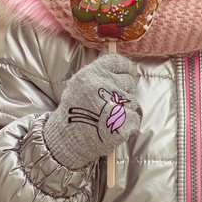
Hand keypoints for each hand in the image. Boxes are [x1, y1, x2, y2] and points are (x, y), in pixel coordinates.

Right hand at [40, 52, 141, 170]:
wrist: (67, 140)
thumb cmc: (74, 111)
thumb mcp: (79, 84)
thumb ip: (99, 73)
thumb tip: (121, 67)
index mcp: (93, 74)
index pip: (119, 62)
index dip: (126, 68)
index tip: (127, 74)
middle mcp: (105, 87)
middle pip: (129, 81)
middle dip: (124, 90)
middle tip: (111, 101)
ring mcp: (115, 105)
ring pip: (132, 101)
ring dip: (125, 108)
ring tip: (107, 116)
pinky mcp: (123, 123)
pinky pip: (134, 118)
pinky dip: (127, 123)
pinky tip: (112, 126)